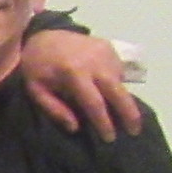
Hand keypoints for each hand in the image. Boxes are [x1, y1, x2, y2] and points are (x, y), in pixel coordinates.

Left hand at [19, 29, 140, 140]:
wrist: (43, 34)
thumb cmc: (37, 66)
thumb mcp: (36, 89)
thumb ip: (54, 109)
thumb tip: (75, 128)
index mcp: (74, 73)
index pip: (94, 102)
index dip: (103, 122)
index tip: (110, 138)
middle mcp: (95, 62)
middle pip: (118, 92)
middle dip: (129, 114)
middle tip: (135, 132)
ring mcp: (105, 53)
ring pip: (120, 83)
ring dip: (122, 100)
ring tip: (124, 116)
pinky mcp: (110, 47)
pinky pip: (118, 71)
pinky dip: (116, 84)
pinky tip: (109, 91)